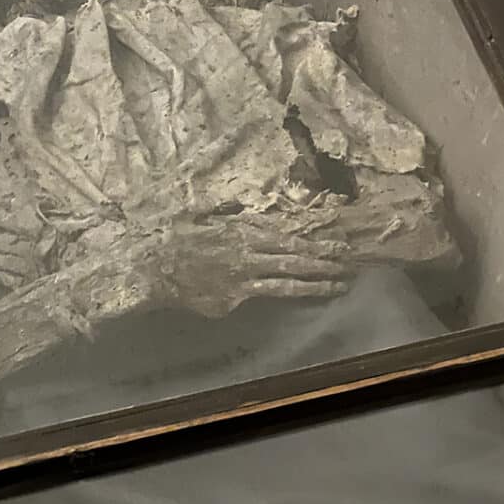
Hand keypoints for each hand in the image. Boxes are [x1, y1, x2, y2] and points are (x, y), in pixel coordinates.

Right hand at [168, 210, 352, 316]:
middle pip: (294, 257)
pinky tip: (307, 296)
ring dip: (317, 281)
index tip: (336, 243)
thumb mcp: (197, 212)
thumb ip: (221, 210)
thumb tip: (233, 206)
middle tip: (350, 263)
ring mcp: (243, 276)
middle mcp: (247, 252)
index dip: (313, 241)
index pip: (286, 236)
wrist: (153, 268)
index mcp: (240, 230)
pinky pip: (267, 294)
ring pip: (288, 279)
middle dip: (325, 260)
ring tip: (339, 284)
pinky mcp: (235, 297)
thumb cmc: (173, 239)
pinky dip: (289, 294)